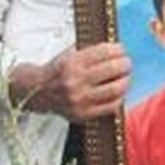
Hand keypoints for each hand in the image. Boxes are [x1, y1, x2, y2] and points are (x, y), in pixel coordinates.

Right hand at [10, 43, 130, 122]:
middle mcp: (75, 81)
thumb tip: (117, 49)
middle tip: (126, 64)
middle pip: (114, 68)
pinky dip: (119, 97)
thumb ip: (91, 51)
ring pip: (116, 88)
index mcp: (71, 63)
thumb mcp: (69, 54)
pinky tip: (117, 93)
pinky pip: (111, 106)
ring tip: (124, 78)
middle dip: (125, 64)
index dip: (118, 50)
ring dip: (125, 81)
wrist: (37, 91)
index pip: (104, 52)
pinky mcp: (83, 114)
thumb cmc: (58, 71)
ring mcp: (79, 99)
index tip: (121, 50)